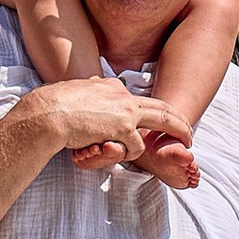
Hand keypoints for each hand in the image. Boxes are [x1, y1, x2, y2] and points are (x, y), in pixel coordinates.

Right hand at [18, 76, 191, 168]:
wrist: (47, 113)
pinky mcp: (122, 128)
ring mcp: (125, 111)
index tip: (163, 121)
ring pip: (155, 129)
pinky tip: (109, 151)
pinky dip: (125, 154)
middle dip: (181, 123)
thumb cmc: (54, 106)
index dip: (155, 112)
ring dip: (145, 146)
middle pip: (164, 109)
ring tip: (126, 151)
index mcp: (112, 87)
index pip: (141, 100)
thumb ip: (93, 91)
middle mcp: (123, 96)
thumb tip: (97, 84)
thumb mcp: (78, 91)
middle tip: (190, 136)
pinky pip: (135, 148)